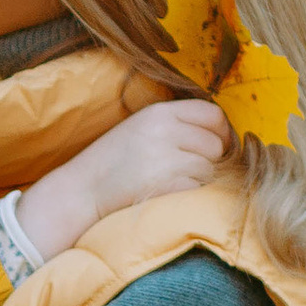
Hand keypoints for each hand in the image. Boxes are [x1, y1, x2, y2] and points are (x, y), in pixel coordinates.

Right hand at [18, 95, 233, 256]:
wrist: (82, 190)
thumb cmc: (114, 160)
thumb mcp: (141, 127)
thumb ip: (177, 124)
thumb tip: (223, 135)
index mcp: (159, 112)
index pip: (212, 114)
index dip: (221, 131)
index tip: (217, 145)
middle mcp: (164, 130)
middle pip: (215, 144)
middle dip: (208, 159)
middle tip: (187, 167)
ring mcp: (166, 158)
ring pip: (209, 168)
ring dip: (199, 178)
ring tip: (173, 180)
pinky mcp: (167, 185)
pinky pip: (198, 188)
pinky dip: (189, 193)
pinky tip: (168, 192)